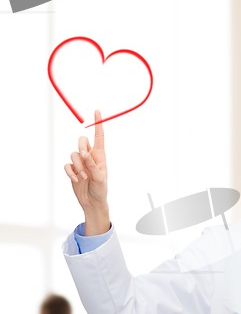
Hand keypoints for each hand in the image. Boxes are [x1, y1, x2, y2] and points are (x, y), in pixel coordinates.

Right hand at [64, 110, 109, 234]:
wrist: (92, 202)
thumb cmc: (101, 189)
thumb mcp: (100, 178)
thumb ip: (92, 165)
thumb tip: (84, 152)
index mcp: (100, 156)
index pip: (99, 136)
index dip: (98, 124)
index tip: (98, 111)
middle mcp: (90, 156)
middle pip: (81, 141)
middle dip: (81, 148)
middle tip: (85, 159)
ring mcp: (80, 163)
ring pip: (73, 154)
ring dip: (77, 166)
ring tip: (83, 177)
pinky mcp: (72, 170)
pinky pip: (66, 165)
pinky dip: (70, 172)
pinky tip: (75, 180)